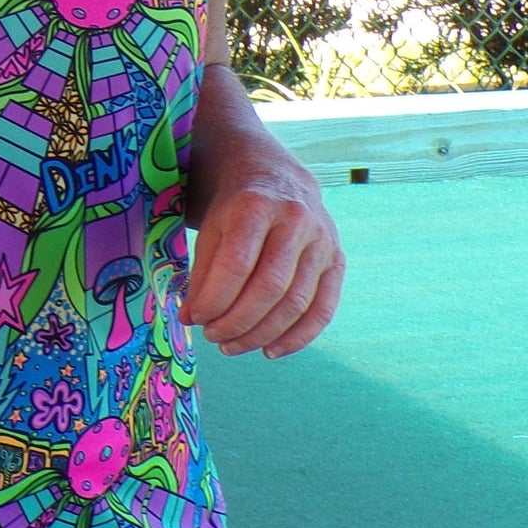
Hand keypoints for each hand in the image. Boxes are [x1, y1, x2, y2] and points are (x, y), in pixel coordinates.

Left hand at [182, 157, 345, 358]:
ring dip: (261, 334)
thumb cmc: (236, 208)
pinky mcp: (337, 260)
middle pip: (269, 287)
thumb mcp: (212, 226)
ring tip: (232, 346)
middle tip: (212, 337)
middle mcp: (295, 221)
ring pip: (296, 303)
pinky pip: (323, 309)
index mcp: (256, 205)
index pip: (236, 264)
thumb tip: (190, 318)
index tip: (195, 318)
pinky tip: (270, 350)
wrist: (277, 178)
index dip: (215, 299)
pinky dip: (297, 338)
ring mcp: (321, 241)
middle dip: (237, 322)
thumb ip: (202, 271)